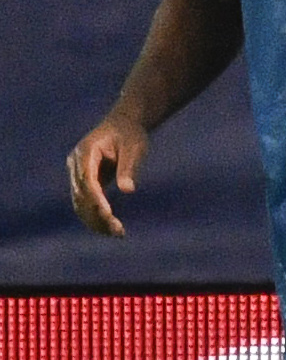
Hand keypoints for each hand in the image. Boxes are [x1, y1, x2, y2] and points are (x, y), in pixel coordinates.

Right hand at [67, 116, 146, 236]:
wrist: (123, 126)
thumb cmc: (130, 135)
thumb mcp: (134, 148)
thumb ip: (129, 168)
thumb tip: (128, 189)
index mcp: (86, 151)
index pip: (87, 179)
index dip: (95, 198)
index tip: (108, 213)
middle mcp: (76, 163)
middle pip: (81, 194)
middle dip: (97, 214)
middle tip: (118, 231)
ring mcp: (77, 173)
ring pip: (80, 203)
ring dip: (95, 220)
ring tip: (117, 234)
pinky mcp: (83, 182)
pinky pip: (85, 203)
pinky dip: (95, 217)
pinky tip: (111, 229)